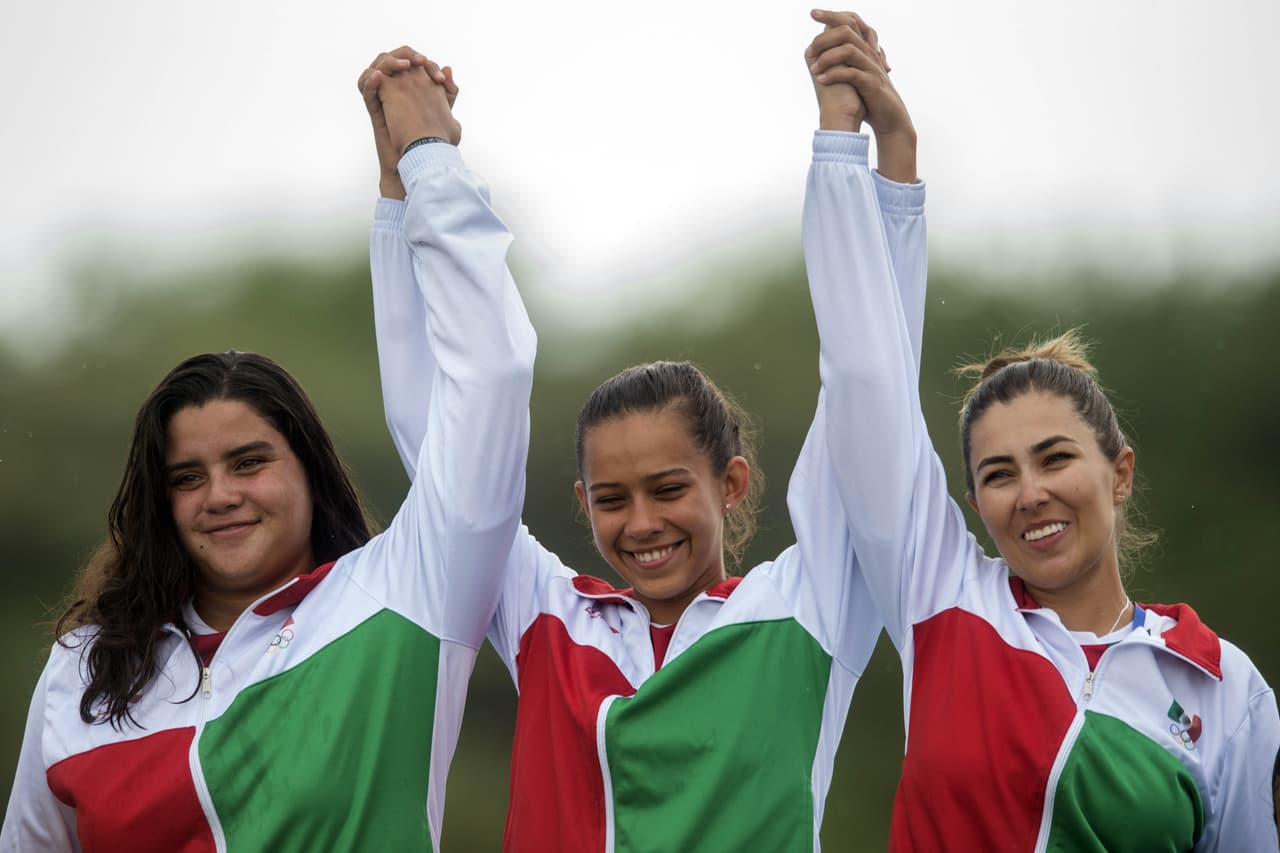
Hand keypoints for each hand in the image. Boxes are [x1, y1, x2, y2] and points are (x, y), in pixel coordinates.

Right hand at [357, 47, 460, 197]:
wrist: (421, 164)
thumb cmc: (434, 144)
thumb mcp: (448, 115)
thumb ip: (448, 93)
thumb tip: (448, 70)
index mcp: (415, 91)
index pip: (415, 64)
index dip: (428, 64)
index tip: (441, 78)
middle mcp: (398, 93)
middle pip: (394, 60)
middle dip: (407, 56)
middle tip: (420, 62)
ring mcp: (385, 100)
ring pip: (377, 69)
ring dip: (387, 62)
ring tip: (403, 67)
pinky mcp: (375, 111)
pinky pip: (365, 89)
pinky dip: (369, 80)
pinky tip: (380, 77)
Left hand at [807, 10, 915, 181]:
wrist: (889, 120)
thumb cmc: (870, 100)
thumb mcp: (855, 78)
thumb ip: (844, 64)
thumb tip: (822, 55)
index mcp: (865, 51)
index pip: (849, 24)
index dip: (832, 16)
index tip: (813, 12)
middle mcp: (869, 55)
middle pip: (847, 31)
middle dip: (825, 35)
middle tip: (809, 48)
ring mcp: (872, 69)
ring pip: (849, 50)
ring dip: (828, 57)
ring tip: (814, 69)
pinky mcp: (872, 85)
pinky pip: (852, 73)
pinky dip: (835, 75)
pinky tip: (822, 80)